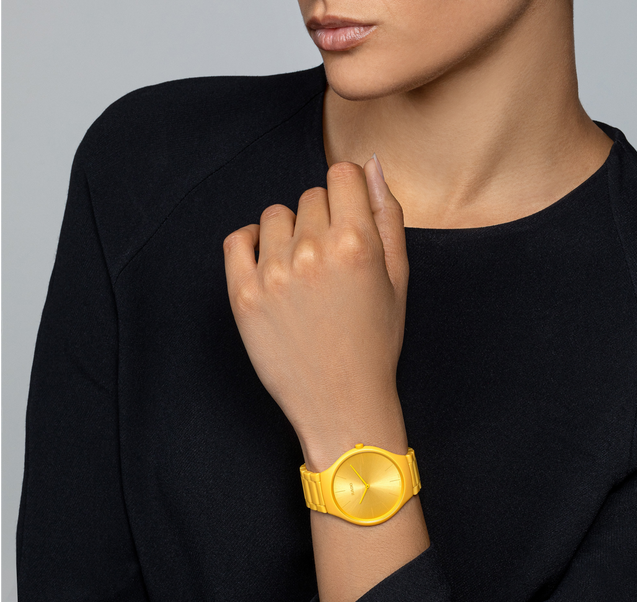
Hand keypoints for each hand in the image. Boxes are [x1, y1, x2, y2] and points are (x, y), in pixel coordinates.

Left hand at [223, 157, 409, 470]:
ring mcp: (273, 274)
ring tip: (303, 275)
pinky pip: (238, 240)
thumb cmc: (374, 344)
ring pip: (275, 215)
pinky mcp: (244, 296)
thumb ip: (387, 216)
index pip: (342, 175)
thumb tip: (369, 163)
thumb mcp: (398, 279)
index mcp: (356, 244)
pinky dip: (252, 244)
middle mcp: (312, 253)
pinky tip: (270, 267)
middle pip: (310, 197)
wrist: (342, 403)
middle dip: (322, 221)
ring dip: (288, 234)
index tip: (349, 224)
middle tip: (331, 267)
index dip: (348, 197)